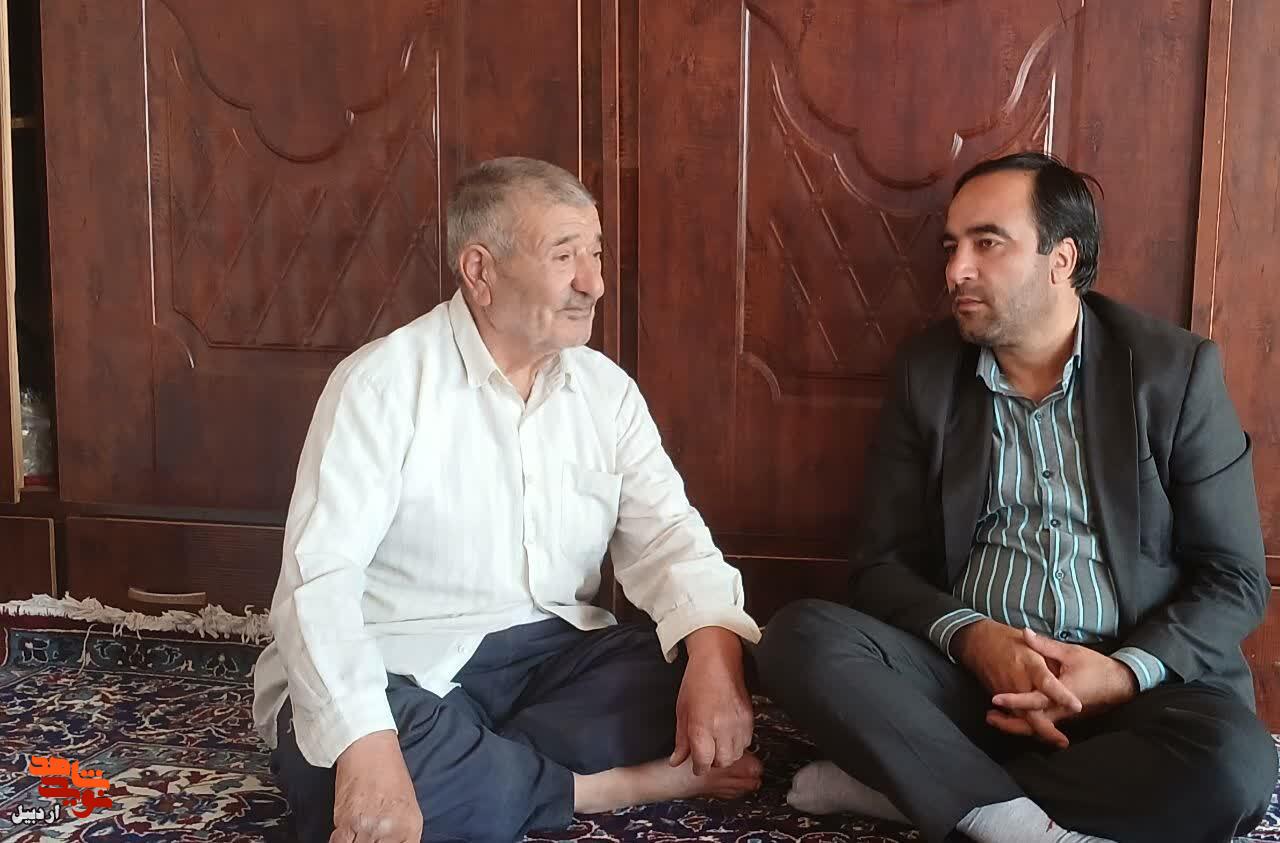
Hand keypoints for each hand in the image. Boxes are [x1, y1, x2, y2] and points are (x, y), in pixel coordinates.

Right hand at [330, 730, 422, 842]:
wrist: (370, 749)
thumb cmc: (389, 774)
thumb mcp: (408, 808)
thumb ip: (402, 835)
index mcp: (411, 828)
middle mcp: (391, 831)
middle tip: (368, 836)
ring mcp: (369, 828)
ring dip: (357, 842)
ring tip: (358, 833)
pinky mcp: (347, 822)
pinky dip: (342, 842)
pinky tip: (345, 836)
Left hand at [670, 627, 753, 774]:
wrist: (718, 660)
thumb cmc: (697, 680)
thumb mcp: (682, 710)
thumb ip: (681, 739)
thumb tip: (677, 760)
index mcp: (701, 725)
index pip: (704, 762)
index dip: (699, 767)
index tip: (697, 765)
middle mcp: (722, 727)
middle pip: (723, 762)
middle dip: (714, 762)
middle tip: (706, 753)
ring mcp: (738, 723)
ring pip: (737, 754)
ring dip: (727, 753)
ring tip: (717, 742)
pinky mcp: (750, 718)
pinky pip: (747, 741)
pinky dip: (738, 743)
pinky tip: (728, 734)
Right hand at [952, 620, 1081, 747]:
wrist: (977, 643)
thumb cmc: (1007, 640)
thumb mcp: (1029, 640)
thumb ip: (1046, 652)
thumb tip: (1066, 664)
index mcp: (1030, 665)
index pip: (1047, 684)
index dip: (1061, 696)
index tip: (1077, 706)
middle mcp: (1018, 682)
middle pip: (1032, 712)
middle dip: (1046, 730)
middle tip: (1063, 742)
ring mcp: (1007, 693)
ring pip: (1022, 718)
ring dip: (1038, 731)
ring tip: (1057, 740)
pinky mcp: (1000, 699)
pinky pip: (1014, 716)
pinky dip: (1024, 726)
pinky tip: (1037, 732)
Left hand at [986, 628, 1138, 745]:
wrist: (1120, 684)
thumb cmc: (1096, 667)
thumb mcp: (1070, 653)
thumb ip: (1045, 646)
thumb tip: (1025, 633)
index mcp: (1062, 694)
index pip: (1034, 700)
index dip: (1014, 699)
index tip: (996, 698)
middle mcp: (1061, 710)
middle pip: (1032, 723)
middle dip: (1009, 722)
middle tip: (989, 716)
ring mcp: (1063, 716)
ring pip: (1036, 728)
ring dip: (1015, 725)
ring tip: (994, 719)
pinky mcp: (1065, 716)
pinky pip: (1043, 725)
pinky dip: (1027, 724)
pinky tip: (1013, 718)